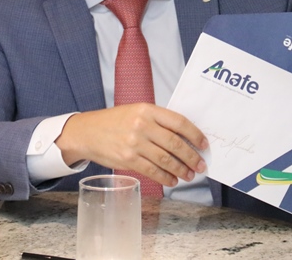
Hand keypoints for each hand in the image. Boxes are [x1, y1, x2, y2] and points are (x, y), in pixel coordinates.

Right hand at [55, 103, 207, 186]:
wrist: (87, 132)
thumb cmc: (116, 121)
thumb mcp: (137, 111)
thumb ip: (158, 121)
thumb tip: (185, 138)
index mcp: (148, 110)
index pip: (179, 122)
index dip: (195, 134)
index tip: (204, 144)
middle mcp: (142, 125)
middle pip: (175, 143)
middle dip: (191, 157)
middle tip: (200, 165)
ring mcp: (134, 143)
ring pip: (166, 159)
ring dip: (181, 169)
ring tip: (189, 175)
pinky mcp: (127, 159)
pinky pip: (152, 171)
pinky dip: (166, 177)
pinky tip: (172, 180)